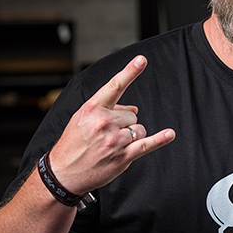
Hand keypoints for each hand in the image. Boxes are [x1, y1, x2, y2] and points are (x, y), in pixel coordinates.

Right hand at [48, 55, 174, 194]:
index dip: (130, 72)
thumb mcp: (82, 119)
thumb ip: (107, 109)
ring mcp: (114, 140)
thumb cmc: (73, 144)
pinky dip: (159, 140)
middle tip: (107, 135)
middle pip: (132, 115)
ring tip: (112, 145)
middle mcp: (104, 122)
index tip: (142, 60)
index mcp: (92, 109)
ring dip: (131, 136)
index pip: (115, 86)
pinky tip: (169, 134)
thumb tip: (133, 109)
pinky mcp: (123, 156)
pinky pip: (146, 144)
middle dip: (124, 123)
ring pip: (138, 129)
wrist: (63, 172)